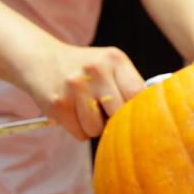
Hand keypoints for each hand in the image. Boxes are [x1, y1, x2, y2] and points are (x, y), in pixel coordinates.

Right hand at [22, 43, 146, 139]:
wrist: (41, 60)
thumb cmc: (86, 70)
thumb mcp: (111, 66)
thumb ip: (130, 87)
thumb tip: (152, 121)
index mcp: (115, 59)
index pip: (139, 95)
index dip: (139, 112)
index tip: (137, 118)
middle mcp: (96, 70)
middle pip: (120, 116)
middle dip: (116, 120)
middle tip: (106, 111)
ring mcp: (75, 87)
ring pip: (98, 129)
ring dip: (94, 126)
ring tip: (87, 109)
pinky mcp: (59, 104)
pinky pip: (81, 134)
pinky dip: (79, 130)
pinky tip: (73, 112)